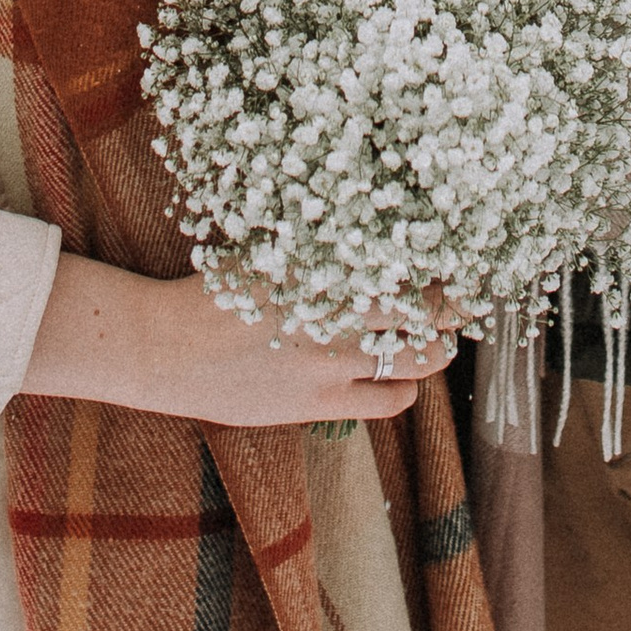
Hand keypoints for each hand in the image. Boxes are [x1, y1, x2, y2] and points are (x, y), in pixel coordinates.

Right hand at [23, 259, 455, 427]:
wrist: (166, 350)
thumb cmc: (215, 292)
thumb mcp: (271, 256)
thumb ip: (323, 247)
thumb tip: (371, 225)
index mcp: (323, 265)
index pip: (409, 259)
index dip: (445, 260)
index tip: (464, 253)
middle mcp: (335, 311)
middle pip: (431, 310)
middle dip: (455, 305)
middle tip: (464, 297)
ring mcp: (332, 363)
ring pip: (421, 359)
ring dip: (436, 347)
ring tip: (437, 337)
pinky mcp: (322, 405)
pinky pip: (391, 400)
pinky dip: (404, 386)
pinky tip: (398, 373)